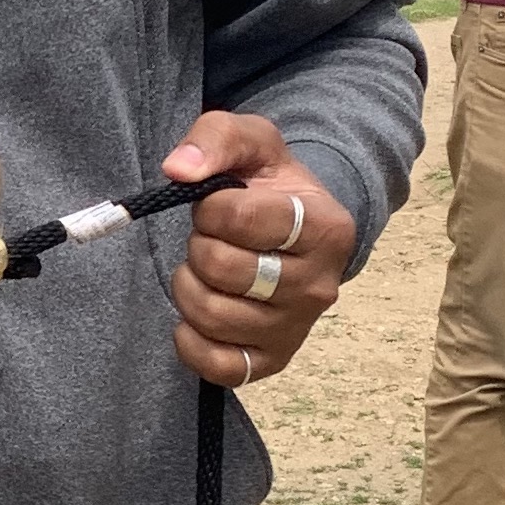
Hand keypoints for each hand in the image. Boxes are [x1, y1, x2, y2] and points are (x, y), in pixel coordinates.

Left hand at [161, 113, 355, 386]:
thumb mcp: (253, 142)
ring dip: (189, 286)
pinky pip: (218, 366)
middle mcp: (320, 286)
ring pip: (213, 315)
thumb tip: (178, 169)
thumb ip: (216, 138)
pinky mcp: (272, 361)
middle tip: (210, 238)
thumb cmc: (270, 184)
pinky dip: (191, 341)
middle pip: (223, 269)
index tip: (217, 204)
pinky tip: (195, 315)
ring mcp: (297, 328)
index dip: (212, 207)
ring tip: (205, 269)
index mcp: (326, 228)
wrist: (293, 231)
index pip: (244, 219)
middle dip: (200, 245)